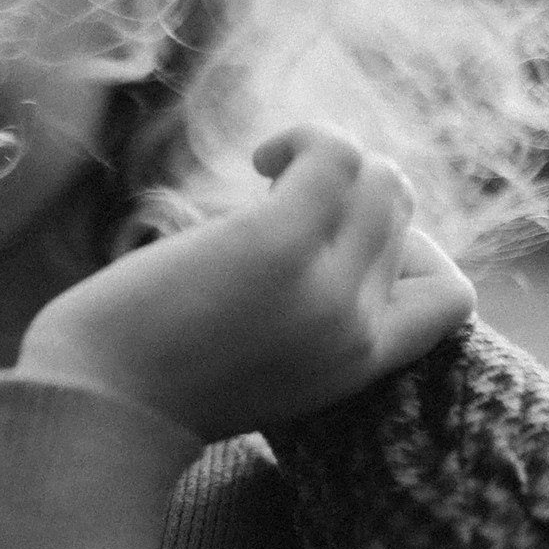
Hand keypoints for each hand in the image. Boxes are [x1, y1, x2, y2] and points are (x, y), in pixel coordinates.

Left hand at [15, 124, 474, 442]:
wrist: (96, 410)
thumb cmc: (153, 380)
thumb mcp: (261, 364)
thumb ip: (305, 316)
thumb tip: (306, 222)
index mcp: (359, 367)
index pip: (451, 300)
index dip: (410, 252)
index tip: (337, 243)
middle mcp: (357, 330)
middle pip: (403, 219)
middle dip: (351, 191)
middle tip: (282, 200)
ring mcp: (324, 287)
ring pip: (382, 181)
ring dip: (332, 154)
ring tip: (269, 172)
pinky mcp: (277, 245)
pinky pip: (335, 156)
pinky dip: (305, 137)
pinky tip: (258, 160)